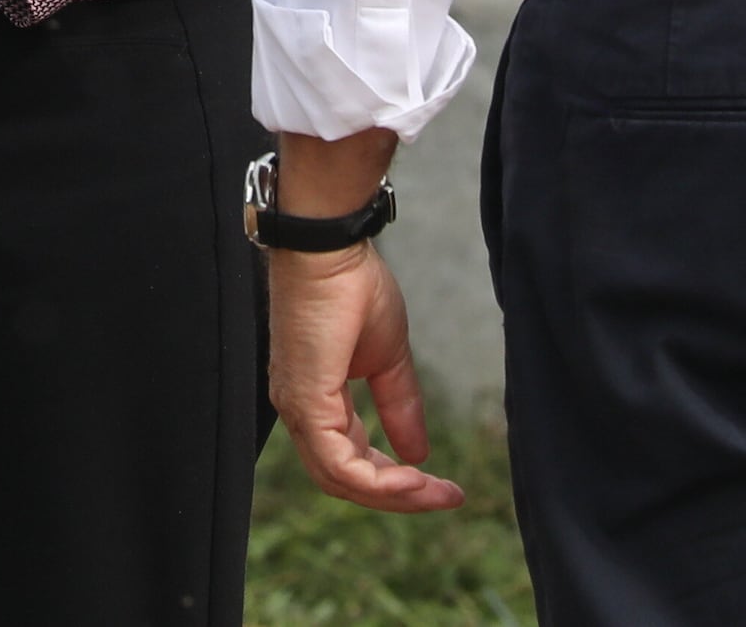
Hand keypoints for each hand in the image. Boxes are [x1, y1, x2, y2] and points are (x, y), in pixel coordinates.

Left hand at [271, 242, 461, 513]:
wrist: (330, 247)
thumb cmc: (352, 287)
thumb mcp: (388, 359)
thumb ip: (399, 406)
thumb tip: (419, 454)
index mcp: (318, 402)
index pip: (352, 463)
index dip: (396, 482)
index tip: (442, 487)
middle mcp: (300, 413)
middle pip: (345, 481)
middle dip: (399, 496)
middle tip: (447, 497)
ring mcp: (298, 409)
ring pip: (341, 481)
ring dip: (394, 494)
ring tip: (435, 491)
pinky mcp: (305, 402)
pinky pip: (338, 463)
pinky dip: (377, 480)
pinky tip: (414, 476)